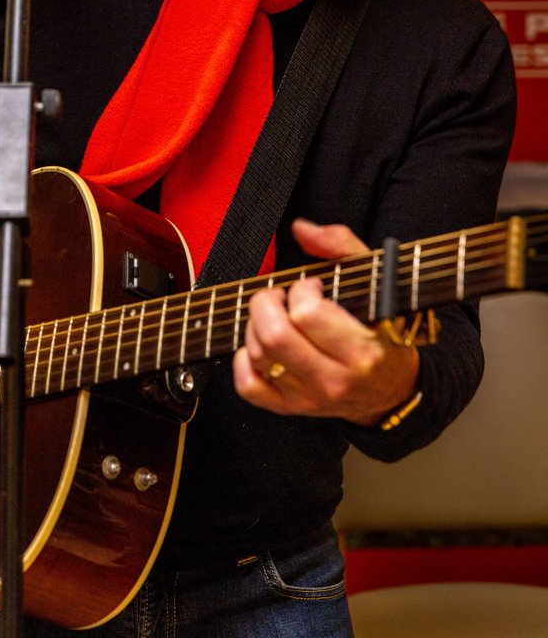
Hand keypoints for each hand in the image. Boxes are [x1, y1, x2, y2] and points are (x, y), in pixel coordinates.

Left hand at [232, 219, 419, 424]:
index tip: (312, 286)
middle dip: (267, 303)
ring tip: (276, 316)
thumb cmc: (385, 332)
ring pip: (259, 355)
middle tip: (281, 296)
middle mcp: (334, 380)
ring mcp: (310, 398)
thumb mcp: (378, 283)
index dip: (302, 289)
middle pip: (275, 336)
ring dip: (256, 325)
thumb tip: (301, 228)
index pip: (308, 314)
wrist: (393, 391)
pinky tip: (260, 345)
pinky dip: (244, 360)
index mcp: (362, 351)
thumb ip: (341, 246)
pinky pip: (249, 387)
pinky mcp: (291, 409)